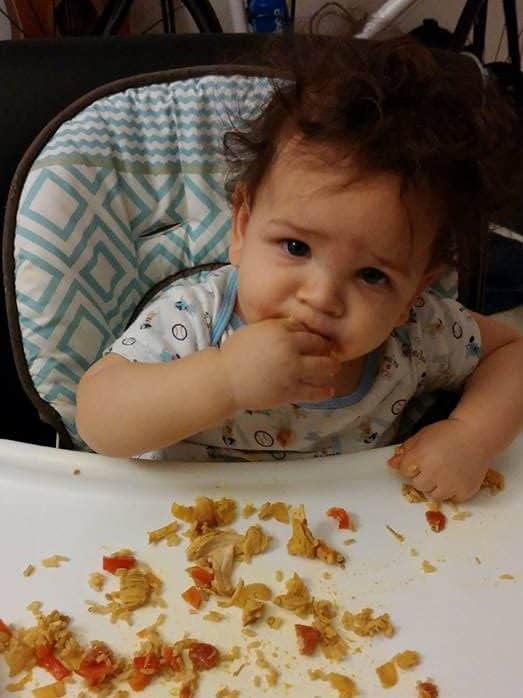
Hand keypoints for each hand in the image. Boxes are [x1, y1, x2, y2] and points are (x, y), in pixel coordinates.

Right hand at [218, 318, 339, 410]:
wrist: (224, 379)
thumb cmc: (236, 352)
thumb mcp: (256, 330)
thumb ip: (278, 326)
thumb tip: (298, 324)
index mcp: (280, 331)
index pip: (310, 332)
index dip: (320, 338)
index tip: (324, 343)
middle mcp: (289, 349)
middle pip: (321, 348)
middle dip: (329, 352)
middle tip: (333, 356)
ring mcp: (291, 371)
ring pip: (322, 369)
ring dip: (331, 370)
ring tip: (333, 371)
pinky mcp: (289, 391)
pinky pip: (313, 392)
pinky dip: (324, 392)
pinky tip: (329, 391)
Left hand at [387, 418, 491, 501]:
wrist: (476, 434)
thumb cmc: (447, 432)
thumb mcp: (422, 436)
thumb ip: (406, 451)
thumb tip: (392, 464)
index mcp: (420, 457)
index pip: (404, 471)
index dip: (411, 465)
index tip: (421, 458)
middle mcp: (433, 473)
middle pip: (418, 484)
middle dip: (422, 476)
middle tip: (434, 465)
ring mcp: (450, 484)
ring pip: (433, 495)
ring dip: (436, 486)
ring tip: (445, 472)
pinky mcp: (464, 491)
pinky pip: (452, 499)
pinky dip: (452, 491)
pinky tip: (455, 477)